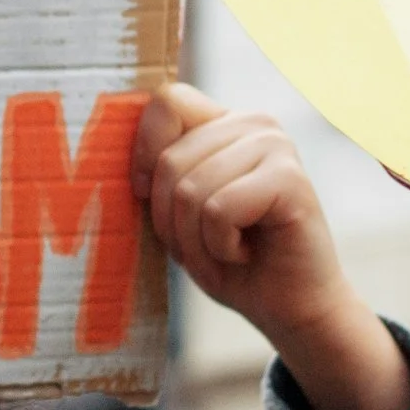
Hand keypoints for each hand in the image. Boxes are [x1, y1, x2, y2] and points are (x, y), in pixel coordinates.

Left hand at [133, 83, 409, 409]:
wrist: (286, 306)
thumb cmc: (228, 258)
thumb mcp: (175, 210)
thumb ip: (157, 167)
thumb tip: (119, 137)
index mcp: (224, 123)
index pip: (167, 102)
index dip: (145, 154)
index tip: (152, 195)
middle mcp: (253, 124)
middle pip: (169, 160)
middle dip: (172, 220)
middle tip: (207, 242)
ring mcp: (276, 145)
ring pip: (189, 189)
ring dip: (196, 239)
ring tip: (228, 249)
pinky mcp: (290, 178)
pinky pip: (218, 210)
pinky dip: (220, 246)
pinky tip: (247, 252)